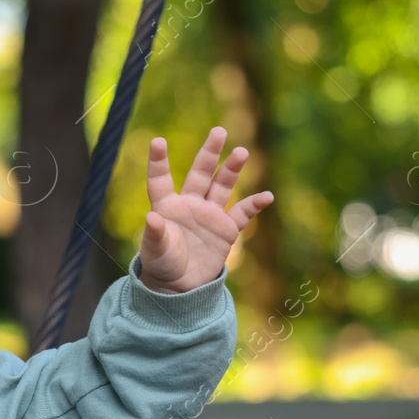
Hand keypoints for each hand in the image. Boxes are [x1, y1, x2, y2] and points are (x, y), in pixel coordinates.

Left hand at [139, 126, 272, 293]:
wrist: (180, 286)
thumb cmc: (161, 265)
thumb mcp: (155, 251)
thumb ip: (155, 234)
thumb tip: (151, 216)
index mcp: (167, 206)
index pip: (161, 179)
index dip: (159, 161)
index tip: (158, 141)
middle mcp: (189, 205)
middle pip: (200, 174)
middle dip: (209, 153)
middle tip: (219, 131)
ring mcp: (209, 215)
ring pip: (222, 186)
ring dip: (231, 170)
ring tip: (241, 152)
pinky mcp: (226, 229)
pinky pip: (242, 213)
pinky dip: (254, 205)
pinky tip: (266, 196)